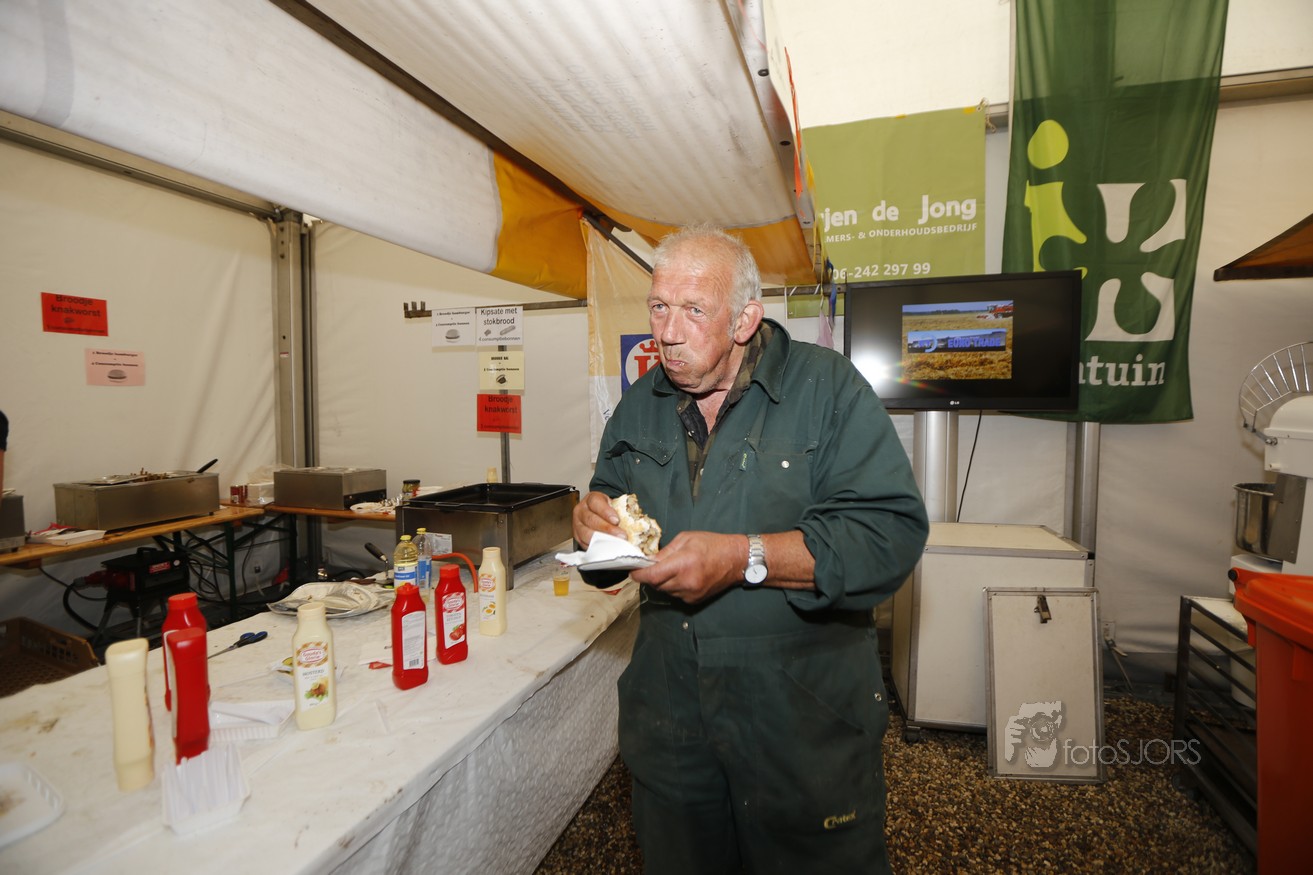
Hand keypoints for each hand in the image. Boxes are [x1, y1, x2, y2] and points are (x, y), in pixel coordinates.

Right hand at [572, 490, 624, 547]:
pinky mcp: (577, 536)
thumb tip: (635, 521)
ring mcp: (577, 524)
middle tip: (621, 536)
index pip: (596, 502)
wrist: (597, 513)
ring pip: (586, 533)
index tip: (617, 520)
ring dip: (602, 540)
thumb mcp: (613, 504)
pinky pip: (584, 543)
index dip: (606, 512)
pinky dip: (596, 547)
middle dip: (607, 529)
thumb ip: (620, 510)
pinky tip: (607, 548)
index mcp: (591, 499)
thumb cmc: (607, 509)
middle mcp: (581, 510)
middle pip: (591, 519)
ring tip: (616, 544)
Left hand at [629, 531, 743, 604]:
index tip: (632, 571)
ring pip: (665, 590)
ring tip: (673, 569)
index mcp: (683, 564)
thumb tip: (648, 561)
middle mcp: (686, 582)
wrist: (736, 560)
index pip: (652, 576)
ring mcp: (690, 593)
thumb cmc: (712, 544)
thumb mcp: (686, 539)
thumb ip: (665, 552)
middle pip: (656, 584)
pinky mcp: (694, 601)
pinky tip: (683, 576)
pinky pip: (675, 595)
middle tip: (654, 566)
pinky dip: (674, 586)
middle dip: (651, 576)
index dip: (638, 574)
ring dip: (663, 581)